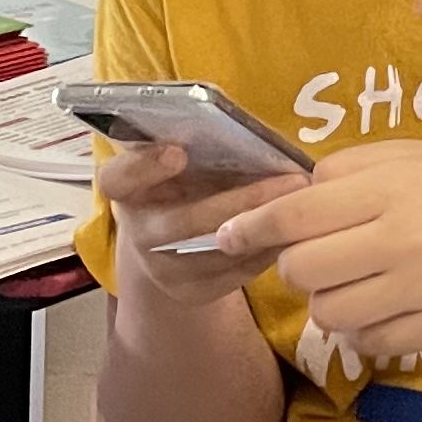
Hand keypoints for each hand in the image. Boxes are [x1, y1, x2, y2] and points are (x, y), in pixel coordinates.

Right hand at [91, 137, 307, 313]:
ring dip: (262, 230)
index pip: (118, 179)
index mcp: (128, 189)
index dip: (144, 167)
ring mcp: (162, 269)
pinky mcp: (192, 292)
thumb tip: (247, 129)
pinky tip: (295, 233)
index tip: (178, 152)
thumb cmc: (184, 183)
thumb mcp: (180, 159)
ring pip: (215, 253)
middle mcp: (139, 232)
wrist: (172, 241)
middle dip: (241, 201)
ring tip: (303, 206)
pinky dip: (265, 253)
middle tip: (291, 181)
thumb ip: (198, 143)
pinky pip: (233, 276)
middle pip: (183, 223)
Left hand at [230, 142, 421, 360]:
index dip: (252, 227)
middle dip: (299, 265)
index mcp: (391, 189)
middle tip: (324, 255)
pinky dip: (364, 330)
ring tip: (358, 282)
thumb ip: (346, 173)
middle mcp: (403, 240)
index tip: (225, 235)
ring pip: (329, 316)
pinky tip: (386, 305)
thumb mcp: (409, 156)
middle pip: (303, 272)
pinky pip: (368, 345)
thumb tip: (285, 203)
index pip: (297, 214)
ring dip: (329, 301)